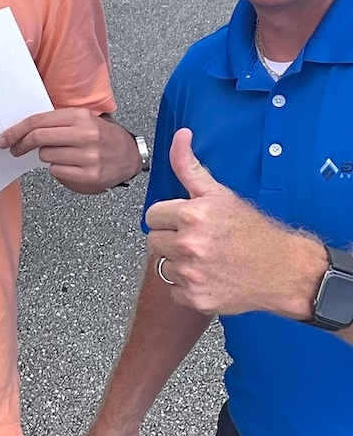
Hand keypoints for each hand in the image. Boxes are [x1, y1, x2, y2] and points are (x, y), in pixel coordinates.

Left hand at [0, 110, 139, 193]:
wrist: (129, 155)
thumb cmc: (101, 136)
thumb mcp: (82, 120)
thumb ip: (56, 123)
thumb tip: (22, 130)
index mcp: (80, 117)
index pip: (38, 121)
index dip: (17, 130)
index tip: (5, 137)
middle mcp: (85, 135)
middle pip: (38, 138)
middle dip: (21, 144)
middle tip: (14, 149)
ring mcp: (88, 156)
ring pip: (46, 156)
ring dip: (46, 156)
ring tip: (61, 154)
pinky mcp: (89, 175)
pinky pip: (56, 171)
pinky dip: (57, 169)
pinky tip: (69, 165)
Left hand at [145, 128, 326, 317]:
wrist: (283, 269)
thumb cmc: (253, 231)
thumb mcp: (220, 193)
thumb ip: (189, 167)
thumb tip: (180, 137)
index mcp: (191, 215)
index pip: (152, 215)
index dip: (169, 217)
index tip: (186, 221)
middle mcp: (188, 245)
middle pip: (154, 241)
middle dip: (171, 239)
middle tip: (198, 239)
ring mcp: (191, 274)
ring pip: (163, 265)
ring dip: (178, 263)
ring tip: (206, 258)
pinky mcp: (195, 298)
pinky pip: (174, 289)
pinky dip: (187, 286)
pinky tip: (208, 276)